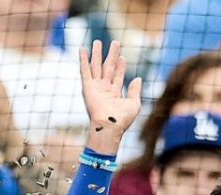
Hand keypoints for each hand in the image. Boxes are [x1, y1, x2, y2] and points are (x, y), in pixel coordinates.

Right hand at [79, 39, 141, 155]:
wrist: (109, 126)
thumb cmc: (122, 120)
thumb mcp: (134, 104)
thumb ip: (135, 91)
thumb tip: (138, 78)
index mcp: (115, 93)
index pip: (118, 76)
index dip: (121, 66)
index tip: (123, 57)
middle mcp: (105, 89)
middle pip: (108, 67)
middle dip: (112, 55)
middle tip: (115, 42)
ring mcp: (96, 88)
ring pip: (96, 66)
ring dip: (97, 54)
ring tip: (98, 42)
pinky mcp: (87, 87)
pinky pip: (84, 71)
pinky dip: (83, 60)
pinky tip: (82, 50)